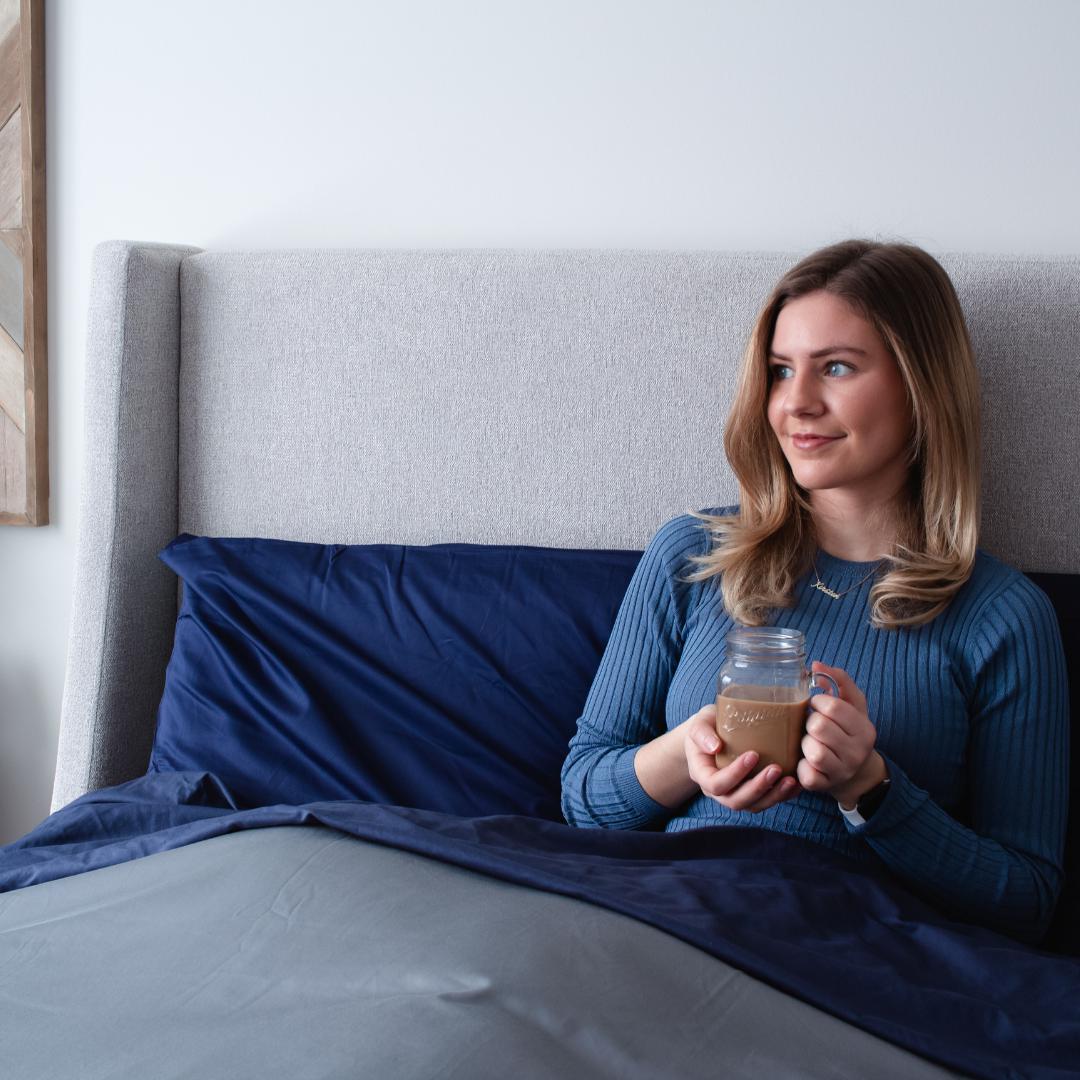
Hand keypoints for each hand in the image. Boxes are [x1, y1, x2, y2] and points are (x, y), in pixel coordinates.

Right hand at [683, 704, 801, 813]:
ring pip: (754, 805)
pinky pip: (766, 801)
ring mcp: (735, 794)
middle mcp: (718, 791)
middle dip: (758, 787)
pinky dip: (783, 796)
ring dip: (773, 796)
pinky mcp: (752, 794)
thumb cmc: (706, 727)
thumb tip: (715, 746)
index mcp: (702, 775)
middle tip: (776, 769)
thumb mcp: (699, 724)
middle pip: (736, 801)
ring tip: (791, 780)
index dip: (734, 774)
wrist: (712, 735)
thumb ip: (701, 733)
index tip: (753, 754)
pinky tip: (796, 783)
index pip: (716, 784)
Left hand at [797, 663, 884, 803]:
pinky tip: (806, 761)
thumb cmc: (848, 732)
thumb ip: (839, 681)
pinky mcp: (824, 786)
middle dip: (810, 723)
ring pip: (812, 750)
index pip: (834, 707)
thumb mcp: (852, 705)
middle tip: (814, 726)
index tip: (818, 706)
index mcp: (865, 729)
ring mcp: (842, 771)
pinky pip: (805, 772)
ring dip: (805, 744)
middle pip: (819, 726)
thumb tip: (817, 665)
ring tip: (811, 743)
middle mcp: (857, 752)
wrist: (854, 774)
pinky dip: (801, 765)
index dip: (819, 702)